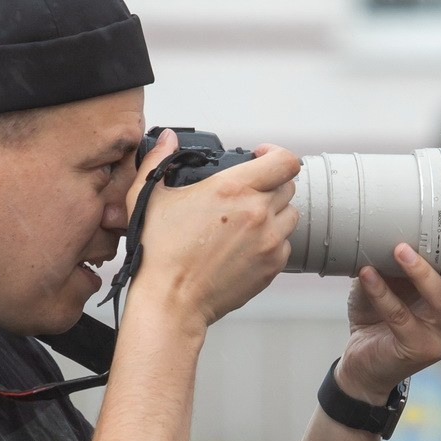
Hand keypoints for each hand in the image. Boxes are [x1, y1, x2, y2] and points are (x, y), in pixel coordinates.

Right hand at [130, 141, 300, 331]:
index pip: (283, 160)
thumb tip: (168, 139)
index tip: (261, 157)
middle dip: (270, 184)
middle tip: (249, 193)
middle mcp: (257, 212)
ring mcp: (269, 240)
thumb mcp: (149, 198)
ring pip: (290, 214)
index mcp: (232, 188)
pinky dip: (272, 242)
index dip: (275, 154)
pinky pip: (285, 244)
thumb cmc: (160, 253)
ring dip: (275, 213)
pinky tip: (246, 245)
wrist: (171, 300)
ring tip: (248, 221)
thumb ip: (158, 160)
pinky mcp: (272, 265)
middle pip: (287, 186)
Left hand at [335, 237, 440, 403]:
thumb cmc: (385, 311)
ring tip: (401, 249)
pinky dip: (382, 292)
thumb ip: (410, 254)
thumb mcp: (401, 279)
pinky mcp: (415, 349)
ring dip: (424, 273)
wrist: (361, 358)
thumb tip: (402, 215)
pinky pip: (401, 317)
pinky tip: (367, 273)